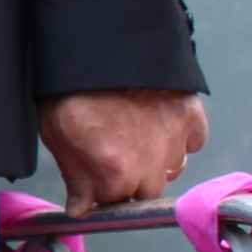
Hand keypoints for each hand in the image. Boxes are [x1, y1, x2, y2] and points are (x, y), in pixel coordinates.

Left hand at [40, 88, 210, 214]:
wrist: (98, 42)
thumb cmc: (70, 86)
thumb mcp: (58, 133)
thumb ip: (75, 177)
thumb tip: (80, 209)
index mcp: (115, 169)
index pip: (116, 200)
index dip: (103, 187)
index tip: (96, 173)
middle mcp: (151, 160)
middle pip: (147, 190)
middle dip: (130, 179)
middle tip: (113, 151)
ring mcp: (175, 136)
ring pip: (172, 169)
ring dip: (155, 161)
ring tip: (133, 133)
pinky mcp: (192, 113)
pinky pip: (193, 142)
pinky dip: (180, 139)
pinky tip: (158, 123)